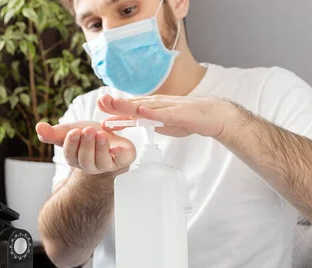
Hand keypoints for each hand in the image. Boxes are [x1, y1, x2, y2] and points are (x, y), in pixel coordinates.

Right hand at [36, 121, 135, 174]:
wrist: (110, 138)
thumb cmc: (88, 136)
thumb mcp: (70, 130)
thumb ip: (54, 133)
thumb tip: (38, 127)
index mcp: (75, 159)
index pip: (70, 155)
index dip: (72, 144)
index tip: (75, 131)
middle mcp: (90, 165)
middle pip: (85, 160)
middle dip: (87, 145)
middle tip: (88, 130)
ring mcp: (106, 166)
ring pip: (101, 162)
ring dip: (100, 147)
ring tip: (101, 134)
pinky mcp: (122, 161)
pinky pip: (121, 161)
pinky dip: (119, 155)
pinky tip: (117, 148)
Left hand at [98, 94, 232, 138]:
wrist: (212, 116)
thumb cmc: (186, 119)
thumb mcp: (161, 123)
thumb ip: (144, 122)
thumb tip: (127, 123)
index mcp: (152, 107)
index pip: (130, 107)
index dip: (115, 107)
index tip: (99, 106)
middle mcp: (158, 104)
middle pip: (134, 103)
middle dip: (117, 103)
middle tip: (100, 101)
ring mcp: (168, 107)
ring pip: (146, 106)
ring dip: (130, 105)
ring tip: (115, 104)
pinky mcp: (179, 113)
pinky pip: (164, 114)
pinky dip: (152, 112)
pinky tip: (142, 111)